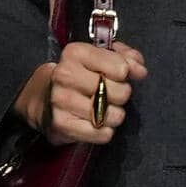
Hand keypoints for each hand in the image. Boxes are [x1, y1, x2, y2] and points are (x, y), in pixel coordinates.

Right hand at [17, 41, 148, 144]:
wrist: (45, 99)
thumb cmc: (81, 75)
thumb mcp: (102, 57)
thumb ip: (127, 58)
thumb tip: (140, 71)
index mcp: (75, 52)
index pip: (121, 68)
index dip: (125, 74)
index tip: (118, 76)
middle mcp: (65, 74)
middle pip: (120, 93)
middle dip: (121, 96)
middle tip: (110, 95)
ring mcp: (61, 100)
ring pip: (112, 115)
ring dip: (114, 116)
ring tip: (103, 110)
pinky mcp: (61, 124)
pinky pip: (102, 134)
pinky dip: (104, 132)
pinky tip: (96, 124)